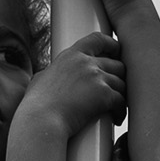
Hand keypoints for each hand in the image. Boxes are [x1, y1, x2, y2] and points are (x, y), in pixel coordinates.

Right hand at [14, 31, 125, 145]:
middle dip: (119, 79)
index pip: (98, 39)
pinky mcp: (104, 95)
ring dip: (121, 96)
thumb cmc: (36, 105)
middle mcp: (86, 63)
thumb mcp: (40, 80)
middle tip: (116, 91)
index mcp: (71, 55)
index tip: (117, 53)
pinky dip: (121, 111)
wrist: (41, 121)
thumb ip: (51, 73)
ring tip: (116, 108)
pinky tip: (116, 118)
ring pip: (122, 84)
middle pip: (117, 65)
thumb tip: (47, 76)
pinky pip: (122, 102)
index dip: (112, 45)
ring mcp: (97, 78)